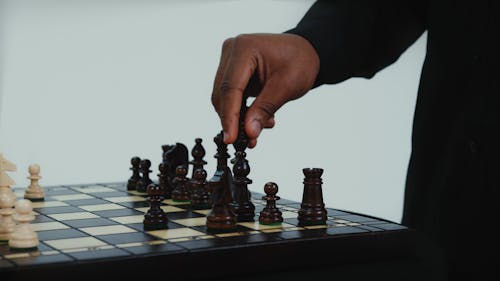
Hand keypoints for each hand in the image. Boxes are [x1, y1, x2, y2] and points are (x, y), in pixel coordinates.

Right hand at [211, 33, 319, 147]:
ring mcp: (229, 60)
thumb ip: (265, 109)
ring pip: (223, 97)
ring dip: (237, 117)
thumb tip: (249, 132)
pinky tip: (258, 120)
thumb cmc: (300, 61)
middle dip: (233, 120)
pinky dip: (241, 111)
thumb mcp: (287, 86)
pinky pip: (230, 96)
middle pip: (223, 94)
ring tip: (258, 130)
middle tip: (248, 141)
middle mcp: (232, 50)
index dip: (229, 116)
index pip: (230, 88)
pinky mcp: (231, 70)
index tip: (230, 139)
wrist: (305, 51)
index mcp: (244, 48)